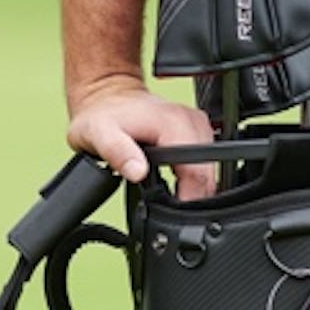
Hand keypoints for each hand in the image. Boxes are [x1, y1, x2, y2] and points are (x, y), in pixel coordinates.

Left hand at [67, 74, 216, 203]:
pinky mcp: (198, 130)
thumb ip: (119, 153)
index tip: (172, 211)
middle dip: (191, 195)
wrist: (108, 98)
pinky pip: (206, 161)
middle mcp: (191, 121)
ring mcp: (198, 125)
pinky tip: (174, 175)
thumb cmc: (104, 115)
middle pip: (207, 174)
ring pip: (209, 170)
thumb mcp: (100, 135)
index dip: (189, 198)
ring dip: (194, 185)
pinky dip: (193, 175)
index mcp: (174, 123)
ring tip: (166, 185)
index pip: (197, 172)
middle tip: (163, 200)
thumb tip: (138, 172)